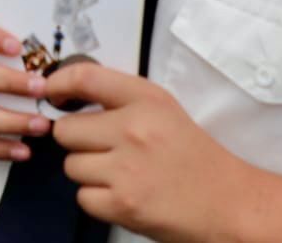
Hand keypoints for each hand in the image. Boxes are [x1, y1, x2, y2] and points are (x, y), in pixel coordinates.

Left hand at [49, 63, 246, 237]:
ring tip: (119, 174)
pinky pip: (82, 197)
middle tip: (103, 150)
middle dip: (78, 142)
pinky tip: (122, 194)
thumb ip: (121, 100)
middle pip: (65, 130)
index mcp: (146, 99)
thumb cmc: (195, 157)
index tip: (52, 94)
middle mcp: (134, 129)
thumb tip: (68, 97)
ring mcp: (127, 168)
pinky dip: (97, 200)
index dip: (57, 84)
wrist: (229, 203)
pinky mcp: (123, 204)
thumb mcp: (164, 111)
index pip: (85, 78)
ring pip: (71, 166)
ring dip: (88, 173)